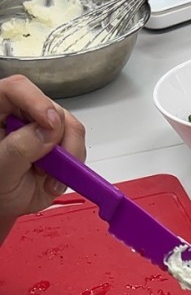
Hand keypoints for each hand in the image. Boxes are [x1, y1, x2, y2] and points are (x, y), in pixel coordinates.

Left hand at [0, 75, 85, 235]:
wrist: (7, 205)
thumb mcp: (1, 169)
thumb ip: (20, 148)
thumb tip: (47, 132)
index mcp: (0, 111)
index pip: (17, 89)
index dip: (37, 102)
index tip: (50, 124)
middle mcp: (23, 116)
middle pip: (53, 110)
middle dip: (59, 139)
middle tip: (51, 162)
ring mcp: (44, 130)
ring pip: (72, 128)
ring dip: (69, 156)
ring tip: (49, 177)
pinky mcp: (61, 145)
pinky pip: (78, 147)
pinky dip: (74, 168)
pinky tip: (55, 179)